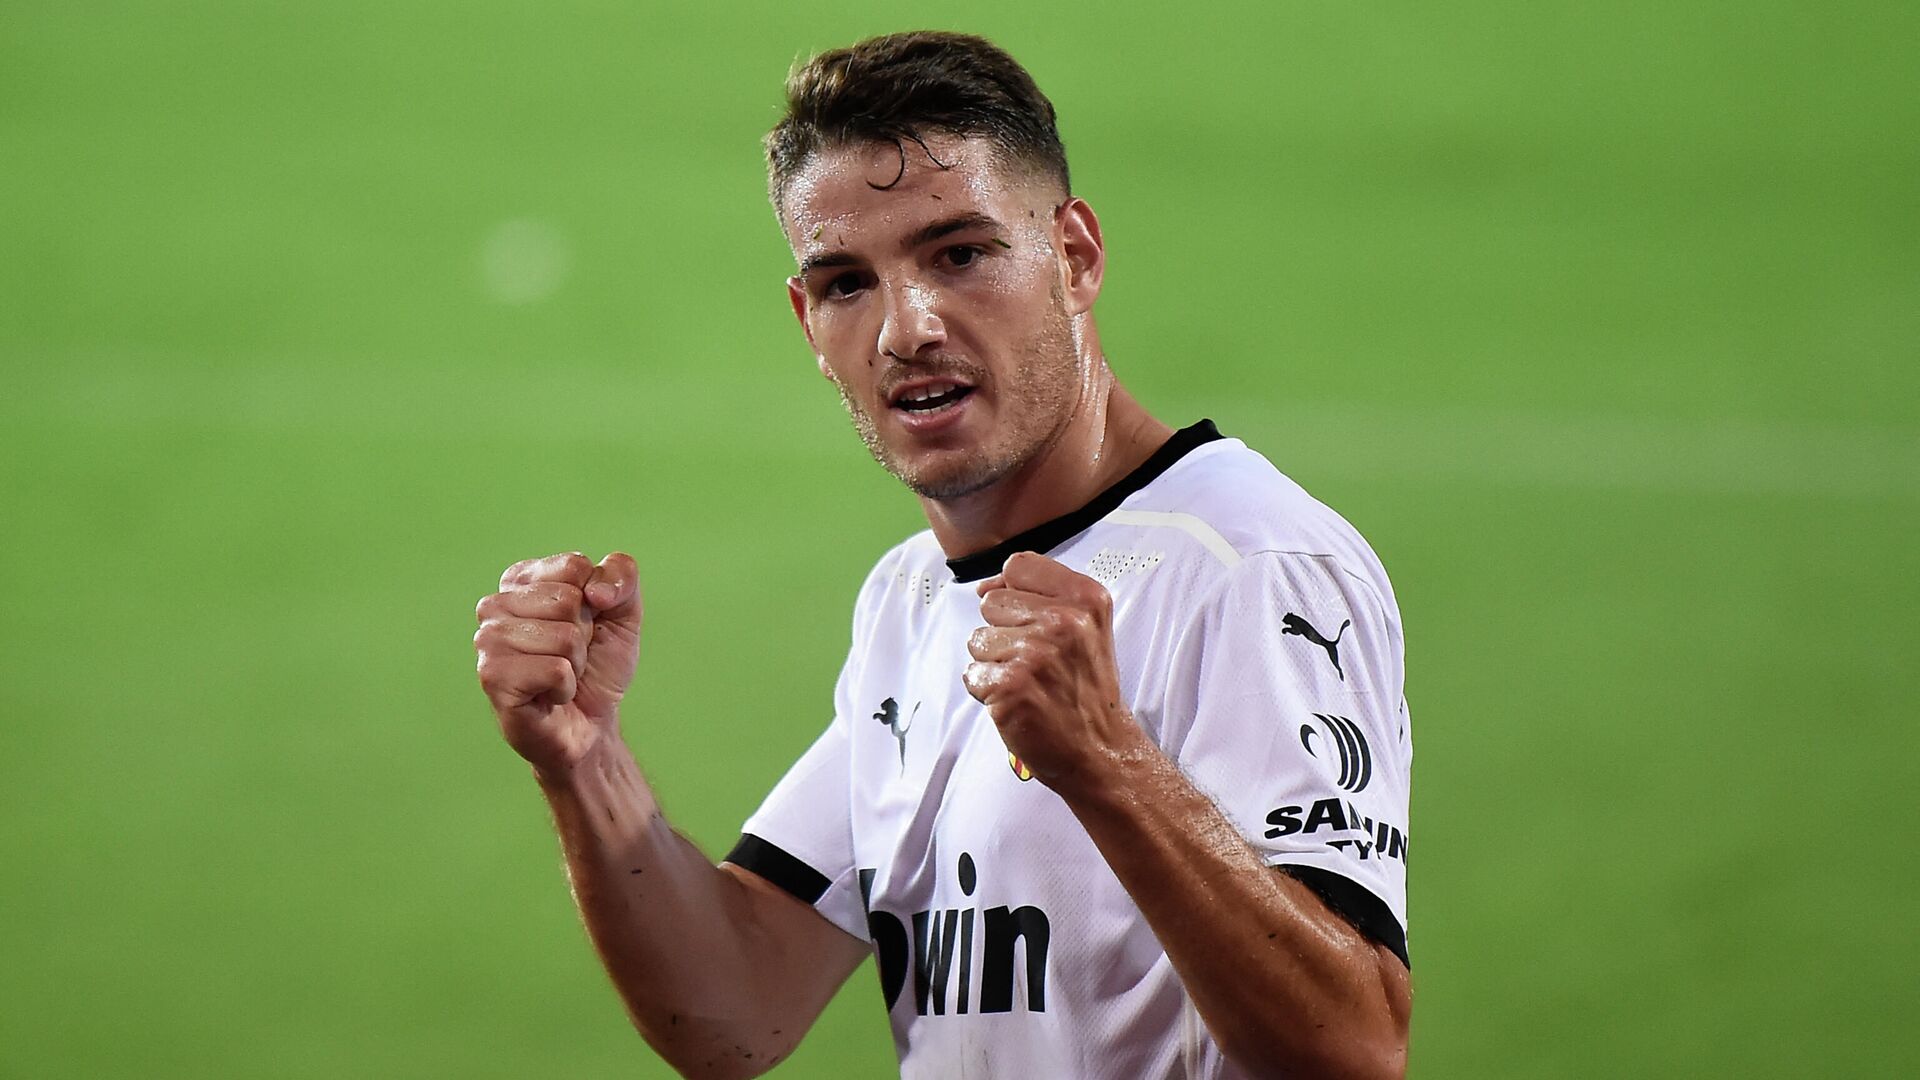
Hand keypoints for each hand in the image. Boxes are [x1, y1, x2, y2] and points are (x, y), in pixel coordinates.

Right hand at [475, 552, 640, 774]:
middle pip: (568, 601)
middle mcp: (495, 605)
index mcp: (520, 579)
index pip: (574, 566)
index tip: (585, 625)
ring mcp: (488, 641)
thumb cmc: (598, 666)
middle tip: (570, 657)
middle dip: (584, 635)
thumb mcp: (624, 612)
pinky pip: (555, 670)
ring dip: (575, 663)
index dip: (596, 601)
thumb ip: (621, 574)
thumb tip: (595, 590)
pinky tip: (550, 695)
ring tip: (559, 676)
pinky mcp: (493, 677)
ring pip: (563, 637)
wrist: (592, 724)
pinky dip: (566, 686)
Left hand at [962, 552, 1141, 789]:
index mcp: (1086, 597)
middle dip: (1004, 633)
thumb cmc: (1085, 687)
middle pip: (991, 602)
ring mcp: (1036, 653)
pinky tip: (1018, 702)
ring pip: (977, 639)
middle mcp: (1063, 620)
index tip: (1033, 623)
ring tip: (1030, 683)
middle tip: (1038, 663)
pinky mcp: (1011, 686)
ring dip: (995, 664)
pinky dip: (987, 692)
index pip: (1018, 566)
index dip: (1015, 595)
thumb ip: (1040, 595)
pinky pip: (972, 674)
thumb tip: (983, 587)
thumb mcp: (1085, 626)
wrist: (1101, 749)